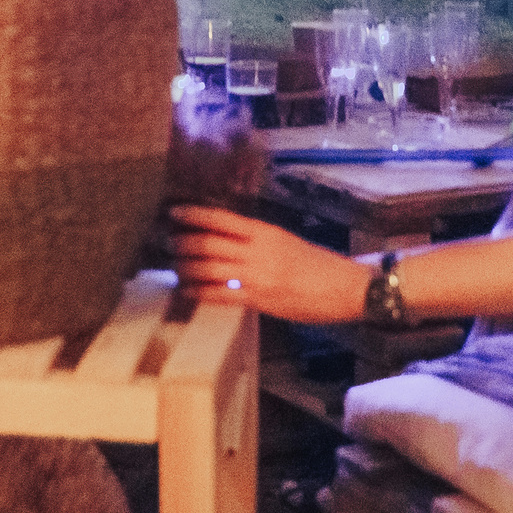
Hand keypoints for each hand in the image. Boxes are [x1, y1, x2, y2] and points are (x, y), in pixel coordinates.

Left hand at [170, 205, 372, 323]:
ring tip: (175, 269)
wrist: (345, 287)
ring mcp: (256, 276)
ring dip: (186, 268)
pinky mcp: (258, 299)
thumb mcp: (287, 243)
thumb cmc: (319, 265)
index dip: (194, 215)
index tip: (174, 213)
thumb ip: (258, 242)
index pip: (221, 218)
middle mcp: (257, 250)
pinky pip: (219, 295)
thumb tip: (228, 243)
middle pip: (208, 242)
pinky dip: (199, 292)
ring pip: (208, 268)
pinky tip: (188, 292)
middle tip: (167, 244)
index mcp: (265, 232)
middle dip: (183, 243)